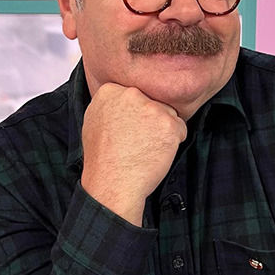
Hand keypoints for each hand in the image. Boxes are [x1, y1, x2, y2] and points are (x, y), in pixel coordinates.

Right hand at [80, 83, 187, 224]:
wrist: (112, 183)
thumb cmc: (103, 159)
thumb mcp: (94, 122)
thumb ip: (109, 105)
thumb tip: (120, 97)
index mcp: (110, 91)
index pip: (136, 95)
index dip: (135, 114)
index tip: (128, 129)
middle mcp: (131, 94)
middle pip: (153, 102)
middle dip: (150, 120)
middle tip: (137, 141)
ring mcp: (151, 108)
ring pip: (168, 114)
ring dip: (163, 130)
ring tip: (145, 148)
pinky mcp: (168, 124)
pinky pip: (180, 128)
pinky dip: (174, 142)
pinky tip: (156, 153)